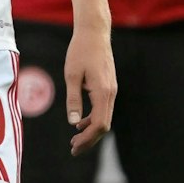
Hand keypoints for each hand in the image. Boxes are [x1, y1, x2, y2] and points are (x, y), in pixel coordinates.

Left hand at [63, 25, 116, 155]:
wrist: (94, 33)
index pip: (99, 124)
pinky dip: (93, 119)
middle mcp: (111, 93)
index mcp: (103, 92)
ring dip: (91, 130)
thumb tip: (74, 123)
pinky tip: (80, 123)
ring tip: (74, 139)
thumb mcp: (72, 76)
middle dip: (89, 139)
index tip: (74, 146)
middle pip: (104, 125)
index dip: (87, 139)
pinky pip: (103, 109)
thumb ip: (73, 99)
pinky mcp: (108, 86)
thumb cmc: (80, 51)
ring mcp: (112, 90)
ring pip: (104, 118)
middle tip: (73, 150)